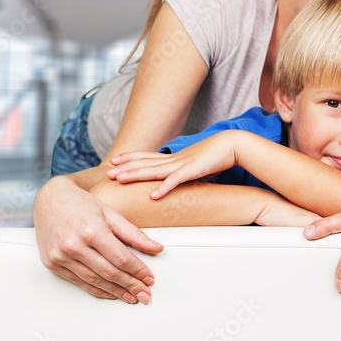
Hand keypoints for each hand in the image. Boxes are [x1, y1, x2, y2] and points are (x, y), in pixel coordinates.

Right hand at [34, 175, 162, 301]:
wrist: (50, 199)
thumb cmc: (81, 204)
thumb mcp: (111, 214)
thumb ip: (134, 234)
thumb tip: (156, 249)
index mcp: (92, 230)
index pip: (121, 258)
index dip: (138, 271)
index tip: (149, 279)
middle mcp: (74, 245)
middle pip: (109, 272)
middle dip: (131, 285)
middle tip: (144, 294)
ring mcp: (61, 256)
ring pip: (94, 281)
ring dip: (116, 292)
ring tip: (131, 297)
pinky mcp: (52, 263)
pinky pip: (78, 282)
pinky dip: (97, 290)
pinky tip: (110, 293)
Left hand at [107, 133, 237, 198]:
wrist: (232, 145)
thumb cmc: (217, 154)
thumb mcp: (196, 162)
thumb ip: (186, 169)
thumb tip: (179, 175)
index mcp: (175, 157)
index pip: (148, 156)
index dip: (131, 158)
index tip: (116, 161)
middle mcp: (175, 160)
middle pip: (145, 163)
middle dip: (126, 167)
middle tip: (109, 172)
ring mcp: (182, 164)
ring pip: (154, 171)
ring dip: (136, 175)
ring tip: (120, 179)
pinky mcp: (193, 171)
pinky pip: (176, 181)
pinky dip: (164, 188)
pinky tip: (153, 195)